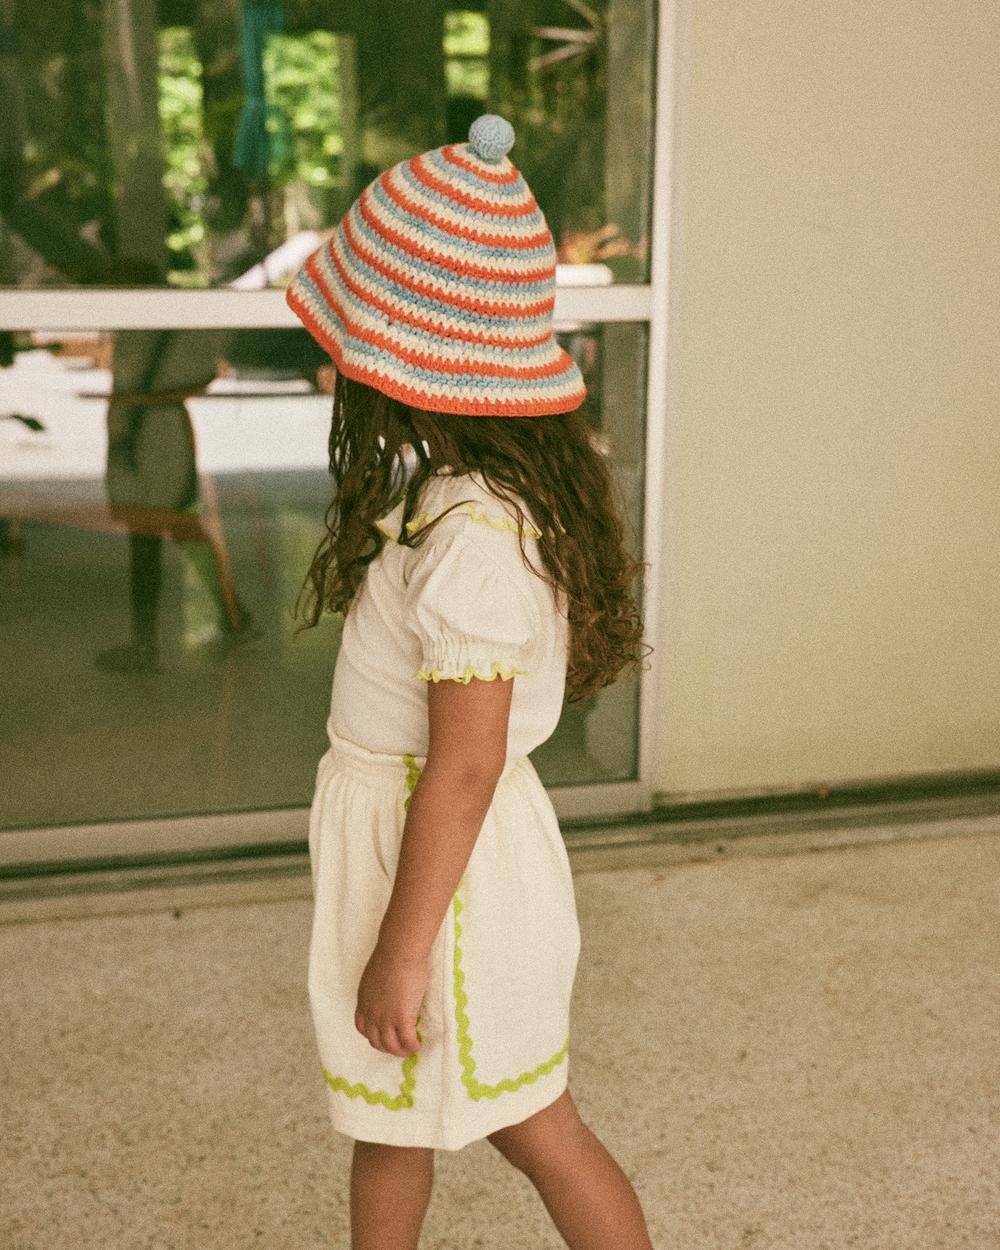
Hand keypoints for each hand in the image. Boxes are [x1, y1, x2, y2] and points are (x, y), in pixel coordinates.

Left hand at [355, 943, 428, 1057]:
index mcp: (364, 1002)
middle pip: (376, 1041)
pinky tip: (418, 1045)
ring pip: (391, 1045)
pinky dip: (412, 1046)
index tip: (383, 1036)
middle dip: (387, 1047)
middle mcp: (372, 1014)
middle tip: (399, 1046)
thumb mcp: (375, 975)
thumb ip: (378, 988)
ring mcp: (386, 1018)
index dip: (373, 1035)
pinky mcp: (402, 1018)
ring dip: (401, 1051)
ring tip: (410, 1049)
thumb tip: (388, 989)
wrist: (399, 952)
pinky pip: (407, 1040)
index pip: (363, 1028)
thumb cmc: (391, 955)